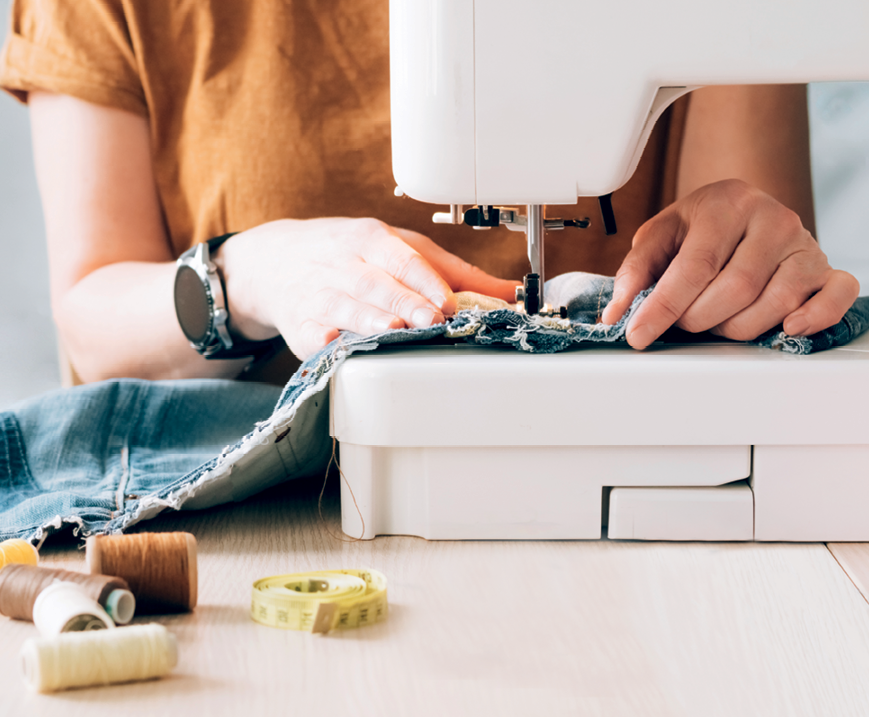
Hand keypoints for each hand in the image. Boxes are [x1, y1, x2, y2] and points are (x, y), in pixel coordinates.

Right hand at [218, 217, 516, 358]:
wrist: (277, 261)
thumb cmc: (350, 254)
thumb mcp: (400, 247)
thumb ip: (454, 271)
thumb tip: (509, 291)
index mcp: (372, 240)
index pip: (403, 259)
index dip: (427, 281)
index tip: (451, 301)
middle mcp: (344, 265)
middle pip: (378, 285)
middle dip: (406, 303)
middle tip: (433, 320)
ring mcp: (319, 295)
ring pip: (345, 307)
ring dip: (369, 320)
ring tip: (392, 331)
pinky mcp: (300, 325)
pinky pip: (310, 333)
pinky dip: (323, 340)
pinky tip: (335, 344)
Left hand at [601, 179, 859, 348]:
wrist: (740, 211)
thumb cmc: (697, 228)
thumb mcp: (659, 238)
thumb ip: (636, 271)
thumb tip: (616, 313)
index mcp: (726, 204)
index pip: (695, 265)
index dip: (664, 306)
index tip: (639, 333)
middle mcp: (772, 219)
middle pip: (737, 289)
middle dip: (700, 318)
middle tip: (684, 321)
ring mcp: (803, 244)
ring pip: (777, 302)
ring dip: (739, 327)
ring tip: (718, 319)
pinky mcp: (825, 267)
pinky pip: (835, 296)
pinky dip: (814, 317)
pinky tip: (787, 328)